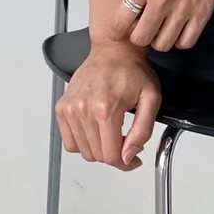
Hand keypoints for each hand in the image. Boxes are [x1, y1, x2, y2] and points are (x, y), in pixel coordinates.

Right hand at [55, 41, 160, 169]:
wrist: (113, 51)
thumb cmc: (132, 71)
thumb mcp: (151, 99)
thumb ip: (142, 131)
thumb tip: (128, 155)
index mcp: (105, 108)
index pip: (110, 156)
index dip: (125, 163)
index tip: (132, 158)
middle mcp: (83, 109)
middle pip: (97, 155)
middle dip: (114, 155)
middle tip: (125, 141)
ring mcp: (70, 109)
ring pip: (83, 151)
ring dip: (99, 149)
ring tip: (111, 133)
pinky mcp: (62, 108)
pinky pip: (69, 142)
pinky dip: (82, 143)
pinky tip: (96, 131)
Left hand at [109, 0, 213, 51]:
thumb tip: (133, 5)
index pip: (121, 20)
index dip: (117, 29)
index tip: (118, 31)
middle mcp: (161, 0)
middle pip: (140, 38)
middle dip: (138, 36)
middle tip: (142, 28)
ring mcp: (183, 8)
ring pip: (162, 44)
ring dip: (159, 39)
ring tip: (162, 28)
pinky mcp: (203, 13)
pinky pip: (186, 42)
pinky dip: (180, 39)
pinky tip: (179, 29)